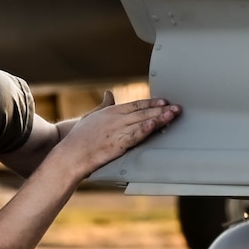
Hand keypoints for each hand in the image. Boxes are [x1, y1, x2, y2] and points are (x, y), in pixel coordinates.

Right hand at [52, 90, 179, 180]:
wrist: (70, 154)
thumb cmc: (79, 138)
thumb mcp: (91, 116)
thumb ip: (104, 105)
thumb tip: (110, 93)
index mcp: (111, 111)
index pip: (136, 104)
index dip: (152, 102)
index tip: (165, 101)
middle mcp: (116, 119)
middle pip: (143, 112)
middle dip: (161, 109)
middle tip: (177, 107)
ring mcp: (116, 131)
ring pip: (142, 122)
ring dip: (159, 118)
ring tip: (173, 115)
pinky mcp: (116, 144)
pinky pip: (134, 136)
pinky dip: (144, 130)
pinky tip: (154, 126)